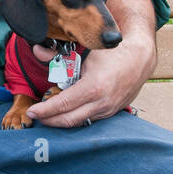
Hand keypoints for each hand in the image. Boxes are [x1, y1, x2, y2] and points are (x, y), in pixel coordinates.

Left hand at [25, 35, 155, 126]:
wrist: (140, 59)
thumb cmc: (113, 53)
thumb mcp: (86, 50)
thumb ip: (59, 54)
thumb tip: (38, 51)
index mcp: (94, 88)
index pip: (62, 105)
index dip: (45, 111)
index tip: (32, 111)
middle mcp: (101, 103)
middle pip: (69, 120)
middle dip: (50, 120)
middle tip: (36, 116)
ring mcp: (108, 110)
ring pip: (79, 122)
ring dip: (61, 121)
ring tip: (47, 115)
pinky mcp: (111, 112)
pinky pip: (89, 120)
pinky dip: (75, 118)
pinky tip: (65, 113)